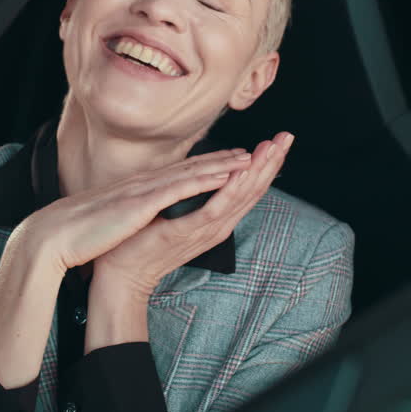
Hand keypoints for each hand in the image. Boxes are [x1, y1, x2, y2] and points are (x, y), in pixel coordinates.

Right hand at [13, 147, 253, 272]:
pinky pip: (179, 188)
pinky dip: (204, 179)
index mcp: (143, 190)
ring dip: (226, 164)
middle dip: (232, 158)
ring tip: (256, 156)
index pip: (186, 173)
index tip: (240, 158)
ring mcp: (145, 191)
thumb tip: (145, 212)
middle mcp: (147, 184)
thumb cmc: (82, 234)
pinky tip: (225, 175)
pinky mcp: (141, 203)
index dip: (216, 164)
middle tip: (263, 149)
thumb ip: (133, 211)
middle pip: (197, 166)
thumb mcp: (116, 219)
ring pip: (194, 172)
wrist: (54, 238)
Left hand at [92, 132, 293, 299]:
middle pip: (251, 190)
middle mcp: (216, 225)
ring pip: (238, 196)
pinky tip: (238, 172)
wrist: (124, 274)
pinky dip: (227, 190)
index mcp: (216, 219)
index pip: (249, 189)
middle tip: (287, 137)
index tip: (280, 141)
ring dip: (256, 171)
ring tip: (271, 148)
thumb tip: (207, 172)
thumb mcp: (180, 213)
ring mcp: (202, 230)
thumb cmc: (146, 241)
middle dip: (270, 162)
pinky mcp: (184, 232)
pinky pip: (211, 209)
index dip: (266, 164)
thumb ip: (196, 197)